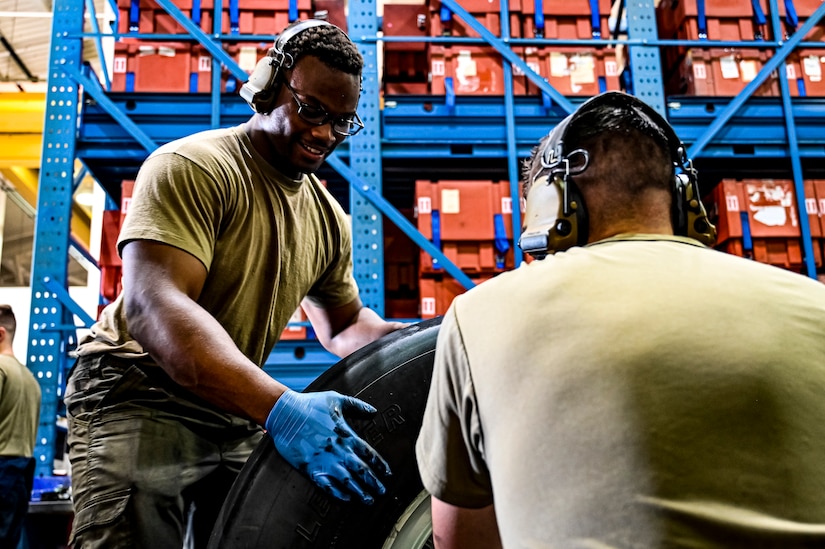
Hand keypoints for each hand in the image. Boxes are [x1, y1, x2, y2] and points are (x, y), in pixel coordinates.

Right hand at [265, 390, 390, 503]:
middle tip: (382, 492)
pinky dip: (337, 493)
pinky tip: (346, 498)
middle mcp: (338, 449)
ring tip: (368, 500)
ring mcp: (324, 460)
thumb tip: (373, 411)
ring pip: (347, 480)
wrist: (285, 413)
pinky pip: (326, 484)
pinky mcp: (310, 467)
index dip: (380, 465)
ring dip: (359, 491)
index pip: (368, 453)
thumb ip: (357, 406)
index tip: (387, 474)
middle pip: (361, 470)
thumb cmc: (310, 404)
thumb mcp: (336, 399)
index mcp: (346, 434)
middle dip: (373, 482)